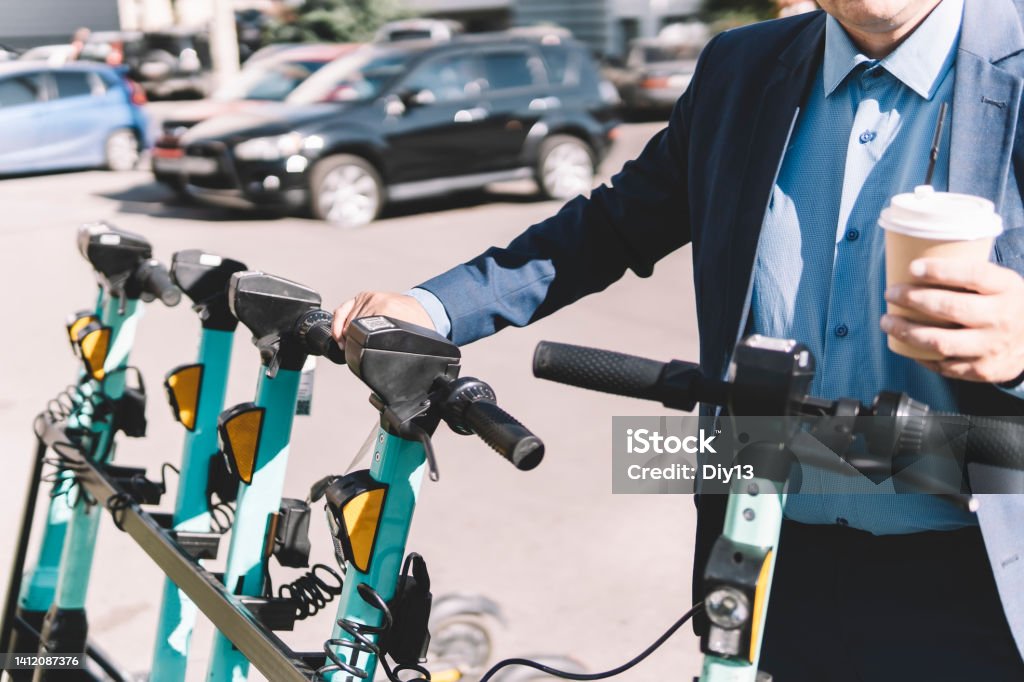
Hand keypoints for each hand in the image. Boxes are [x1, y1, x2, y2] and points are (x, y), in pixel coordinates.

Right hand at [331, 292, 434, 346]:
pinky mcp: (364, 296)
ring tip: (347, 344)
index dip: (353, 347)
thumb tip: (400, 365)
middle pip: (350, 326)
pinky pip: (343, 309)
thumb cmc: (420, 324)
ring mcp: (368, 297)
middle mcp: (376, 301)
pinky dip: (338, 321)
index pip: (360, 331)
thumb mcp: (413, 338)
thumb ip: (403, 348)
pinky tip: (340, 332)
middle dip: (349, 342)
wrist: (425, 307)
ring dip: (343, 333)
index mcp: (387, 310)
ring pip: (345, 319)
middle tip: (352, 353)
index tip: (352, 355)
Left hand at [881, 258, 1023, 382]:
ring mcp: (993, 347)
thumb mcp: (1001, 283)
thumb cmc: (1008, 305)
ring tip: (888, 322)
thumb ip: (969, 276)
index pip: (974, 275)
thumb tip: (916, 264)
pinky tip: (907, 346)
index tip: (913, 267)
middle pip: (950, 308)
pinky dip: (922, 356)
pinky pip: (945, 366)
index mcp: (1006, 288)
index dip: (940, 271)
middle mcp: (1001, 318)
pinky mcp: (984, 370)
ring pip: (941, 342)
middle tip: (891, 293)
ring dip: (907, 332)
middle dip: (913, 300)